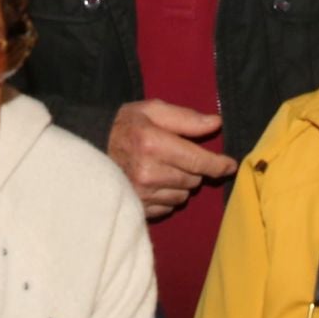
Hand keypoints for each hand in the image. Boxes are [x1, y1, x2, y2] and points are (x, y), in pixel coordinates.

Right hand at [108, 99, 236, 218]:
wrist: (89, 147)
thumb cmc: (124, 125)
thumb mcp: (151, 110)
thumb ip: (185, 118)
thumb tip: (216, 123)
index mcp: (153, 143)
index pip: (199, 161)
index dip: (219, 164)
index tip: (229, 165)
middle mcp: (148, 171)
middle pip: (194, 179)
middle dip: (194, 169)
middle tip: (178, 157)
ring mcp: (142, 193)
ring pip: (183, 195)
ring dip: (181, 184)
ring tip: (163, 169)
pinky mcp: (138, 207)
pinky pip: (168, 207)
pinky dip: (167, 196)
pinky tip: (155, 183)